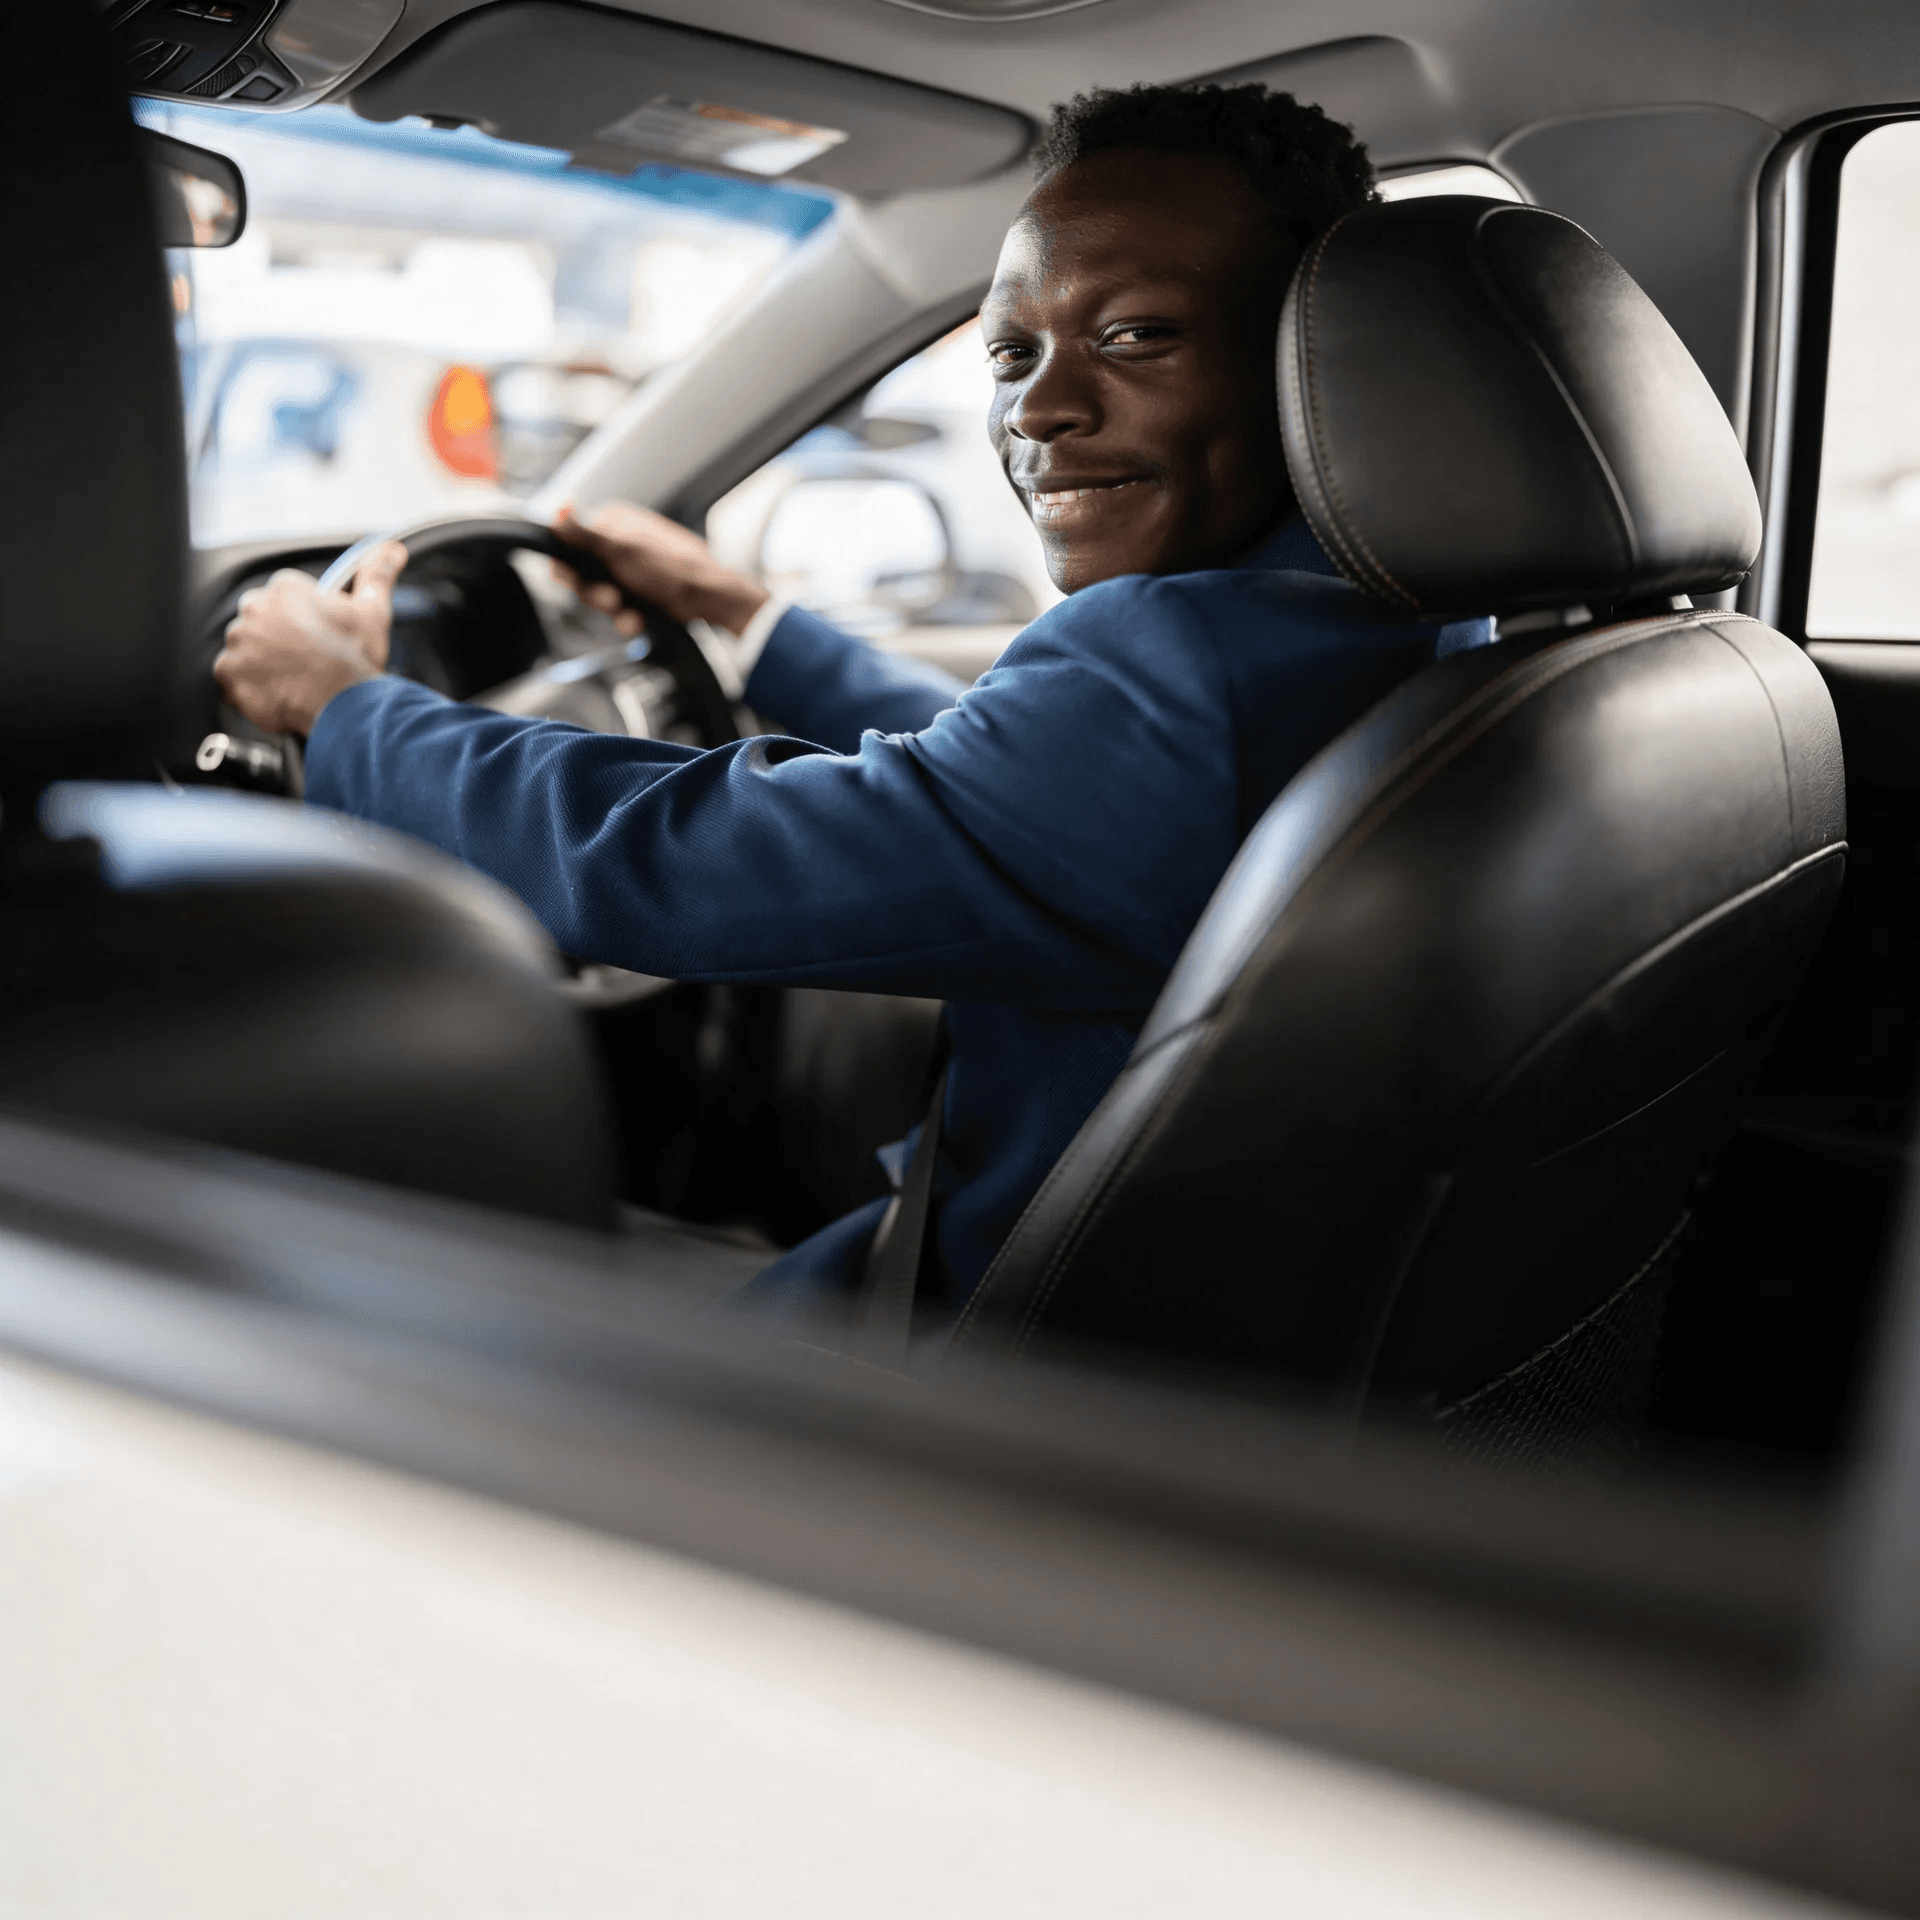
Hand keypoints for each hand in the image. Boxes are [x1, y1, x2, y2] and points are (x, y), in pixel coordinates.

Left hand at [214, 540, 405, 736]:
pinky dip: (247, 686)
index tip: (316, 639)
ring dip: (261, 662)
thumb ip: (377, 576)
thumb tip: (392, 550)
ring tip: (292, 680)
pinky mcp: (227, 670)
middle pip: (260, 622)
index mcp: (285, 588)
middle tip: (304, 661)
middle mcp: (255, 607)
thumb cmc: (356, 658)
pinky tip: (275, 692)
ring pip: (245, 648)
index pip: (284, 600)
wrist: (342, 704)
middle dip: (276, 639)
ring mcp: (239, 640)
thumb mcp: (372, 612)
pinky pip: (230, 676)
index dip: (302, 623)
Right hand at [552, 502, 767, 636]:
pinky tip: (638, 621)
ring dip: (613, 609)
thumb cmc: (672, 569)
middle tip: (611, 600)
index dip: (569, 567)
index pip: (570, 543)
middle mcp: (621, 541)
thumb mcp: (621, 549)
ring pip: (604, 594)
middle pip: (585, 573)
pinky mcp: (645, 589)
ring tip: (630, 614)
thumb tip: (558, 510)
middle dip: (595, 593)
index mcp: (614, 522)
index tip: (574, 582)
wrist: (714, 598)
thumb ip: (585, 533)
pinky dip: (628, 616)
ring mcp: (634, 567)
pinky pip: (624, 605)